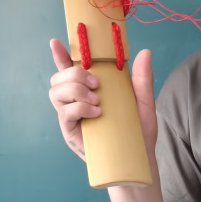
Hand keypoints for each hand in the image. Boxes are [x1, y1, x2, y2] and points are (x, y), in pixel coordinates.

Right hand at [48, 40, 157, 161]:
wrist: (139, 159)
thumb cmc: (139, 132)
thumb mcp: (143, 102)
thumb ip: (142, 78)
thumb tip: (144, 52)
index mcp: (90, 90)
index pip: (69, 69)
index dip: (60, 55)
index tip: (56, 43)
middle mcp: (76, 101)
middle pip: (58, 77)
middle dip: (74, 73)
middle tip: (97, 84)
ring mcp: (71, 116)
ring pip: (56, 92)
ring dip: (75, 90)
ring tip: (97, 102)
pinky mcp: (70, 131)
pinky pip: (64, 112)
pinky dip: (79, 108)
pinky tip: (96, 113)